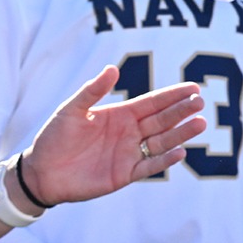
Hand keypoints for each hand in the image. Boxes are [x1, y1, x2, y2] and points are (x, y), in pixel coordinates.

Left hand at [21, 65, 206, 204]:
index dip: (172, 96)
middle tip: (200, 102)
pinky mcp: (126, 174)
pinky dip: (165, 160)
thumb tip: (112, 68)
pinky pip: (150, 166)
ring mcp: (130, 153)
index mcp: (120, 115)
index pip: (152, 103)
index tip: (193, 88)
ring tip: (200, 123)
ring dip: (181, 134)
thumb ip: (92, 91)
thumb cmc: (54, 138)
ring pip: (162, 142)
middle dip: (182, 111)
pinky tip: (180, 152)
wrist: (41, 173)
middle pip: (162, 120)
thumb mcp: (71, 110)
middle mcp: (130, 133)